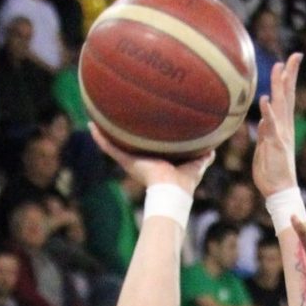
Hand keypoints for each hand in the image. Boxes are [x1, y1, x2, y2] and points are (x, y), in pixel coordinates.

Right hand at [90, 128, 214, 195]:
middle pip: (129, 143)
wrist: (172, 191)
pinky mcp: (126, 161)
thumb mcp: (196, 165)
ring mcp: (131, 161)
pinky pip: (110, 148)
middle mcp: (141, 160)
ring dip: (105, 133)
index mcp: (156, 161)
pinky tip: (91, 125)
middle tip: (116, 114)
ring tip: (96, 117)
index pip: (149, 146)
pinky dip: (100, 138)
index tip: (142, 123)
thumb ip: (204, 157)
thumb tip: (214, 149)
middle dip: (122, 131)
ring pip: (115, 144)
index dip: (145, 136)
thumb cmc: (184, 182)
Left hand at [250, 51, 300, 198]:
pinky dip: (268, 112)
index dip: (287, 79)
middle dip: (290, 75)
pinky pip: (271, 125)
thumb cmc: (271, 173)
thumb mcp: (264, 148)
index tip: (289, 61)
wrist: (279, 191)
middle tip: (293, 56)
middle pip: (287, 96)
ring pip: (281, 105)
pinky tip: (265, 99)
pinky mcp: (275, 144)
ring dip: (280, 87)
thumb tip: (261, 121)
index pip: (285, 98)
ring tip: (280, 68)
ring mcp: (280, 134)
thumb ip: (263, 133)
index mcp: (282, 126)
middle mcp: (284, 127)